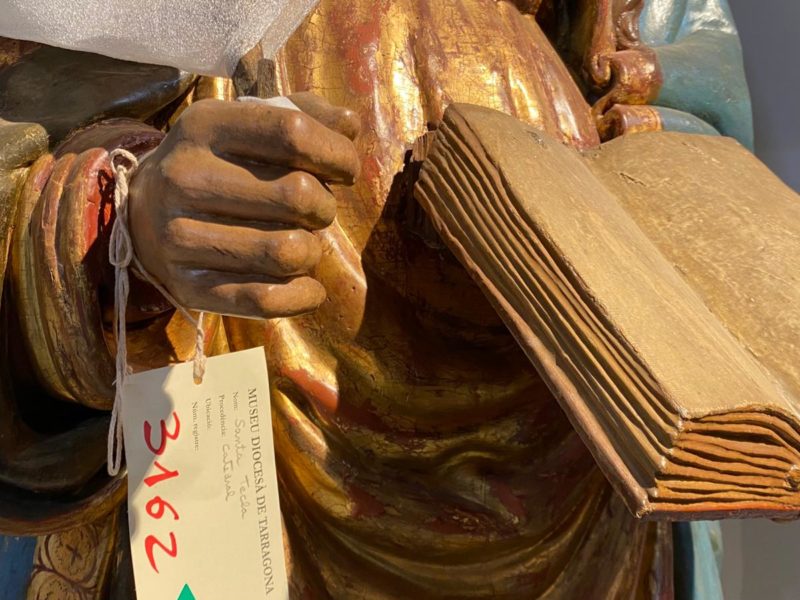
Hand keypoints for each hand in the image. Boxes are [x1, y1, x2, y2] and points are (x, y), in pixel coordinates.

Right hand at [128, 93, 359, 318]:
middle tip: (317, 212)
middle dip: (325, 207)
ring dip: (314, 252)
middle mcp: (185, 177)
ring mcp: (180, 235)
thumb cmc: (217, 164)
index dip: (336, 153)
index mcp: (205, 126)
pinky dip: (302, 296)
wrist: (143, 214)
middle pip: (297, 195)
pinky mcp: (188, 284)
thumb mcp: (247, 125)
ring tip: (304, 244)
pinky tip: (309, 287)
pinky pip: (264, 299)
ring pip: (287, 251)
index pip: (292, 133)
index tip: (345, 170)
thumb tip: (350, 125)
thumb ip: (305, 115)